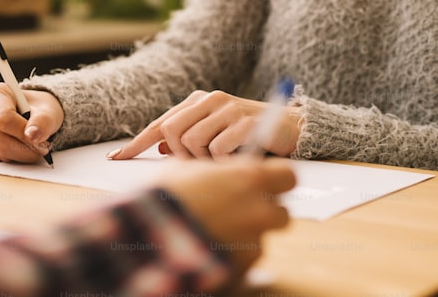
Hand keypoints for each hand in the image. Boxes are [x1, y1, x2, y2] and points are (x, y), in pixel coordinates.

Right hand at [0, 83, 62, 161]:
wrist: (33, 113)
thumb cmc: (38, 108)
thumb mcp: (47, 110)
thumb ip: (43, 121)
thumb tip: (32, 136)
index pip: (3, 118)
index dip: (23, 132)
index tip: (40, 139)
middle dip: (24, 148)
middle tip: (43, 148)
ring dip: (21, 154)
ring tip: (35, 146)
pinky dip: (14, 157)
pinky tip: (22, 147)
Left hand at [107, 90, 301, 159]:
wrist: (292, 128)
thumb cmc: (250, 135)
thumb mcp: (216, 134)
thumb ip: (189, 137)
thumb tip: (161, 148)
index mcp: (199, 101)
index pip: (160, 123)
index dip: (137, 143)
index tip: (116, 158)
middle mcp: (211, 100)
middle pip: (171, 132)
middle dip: (180, 155)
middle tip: (200, 165)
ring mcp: (228, 109)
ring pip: (193, 143)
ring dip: (205, 161)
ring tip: (224, 161)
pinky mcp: (245, 122)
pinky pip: (218, 150)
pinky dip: (223, 162)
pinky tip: (237, 159)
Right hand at [154, 158, 294, 277]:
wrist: (149, 237)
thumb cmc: (166, 198)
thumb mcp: (185, 169)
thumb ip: (211, 170)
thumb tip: (212, 171)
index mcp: (251, 179)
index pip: (288, 175)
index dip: (276, 179)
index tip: (263, 181)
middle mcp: (260, 211)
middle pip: (281, 212)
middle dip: (263, 211)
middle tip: (237, 210)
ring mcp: (254, 242)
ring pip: (261, 237)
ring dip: (244, 235)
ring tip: (212, 232)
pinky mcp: (244, 268)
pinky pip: (245, 260)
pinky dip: (231, 255)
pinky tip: (207, 248)